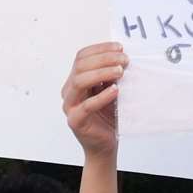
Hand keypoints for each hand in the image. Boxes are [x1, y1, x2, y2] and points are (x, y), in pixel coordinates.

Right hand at [61, 42, 125, 158]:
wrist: (105, 145)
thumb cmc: (107, 117)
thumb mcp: (111, 90)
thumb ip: (111, 76)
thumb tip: (122, 57)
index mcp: (75, 80)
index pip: (82, 57)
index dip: (100, 49)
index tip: (120, 48)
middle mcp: (69, 91)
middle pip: (81, 66)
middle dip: (104, 59)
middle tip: (124, 60)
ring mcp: (70, 106)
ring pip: (80, 81)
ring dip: (102, 73)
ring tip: (120, 72)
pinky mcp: (75, 121)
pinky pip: (86, 106)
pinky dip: (102, 96)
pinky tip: (115, 91)